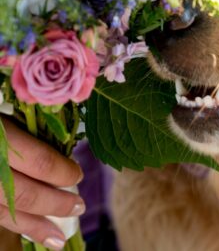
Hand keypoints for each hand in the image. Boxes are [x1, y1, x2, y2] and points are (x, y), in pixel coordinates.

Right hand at [0, 119, 83, 249]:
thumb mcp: (6, 112)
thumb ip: (26, 129)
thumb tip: (61, 150)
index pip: (39, 162)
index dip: (62, 171)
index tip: (78, 174)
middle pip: (25, 193)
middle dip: (55, 203)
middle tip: (78, 206)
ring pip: (4, 214)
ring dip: (35, 227)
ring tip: (59, 238)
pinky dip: (12, 227)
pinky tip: (30, 235)